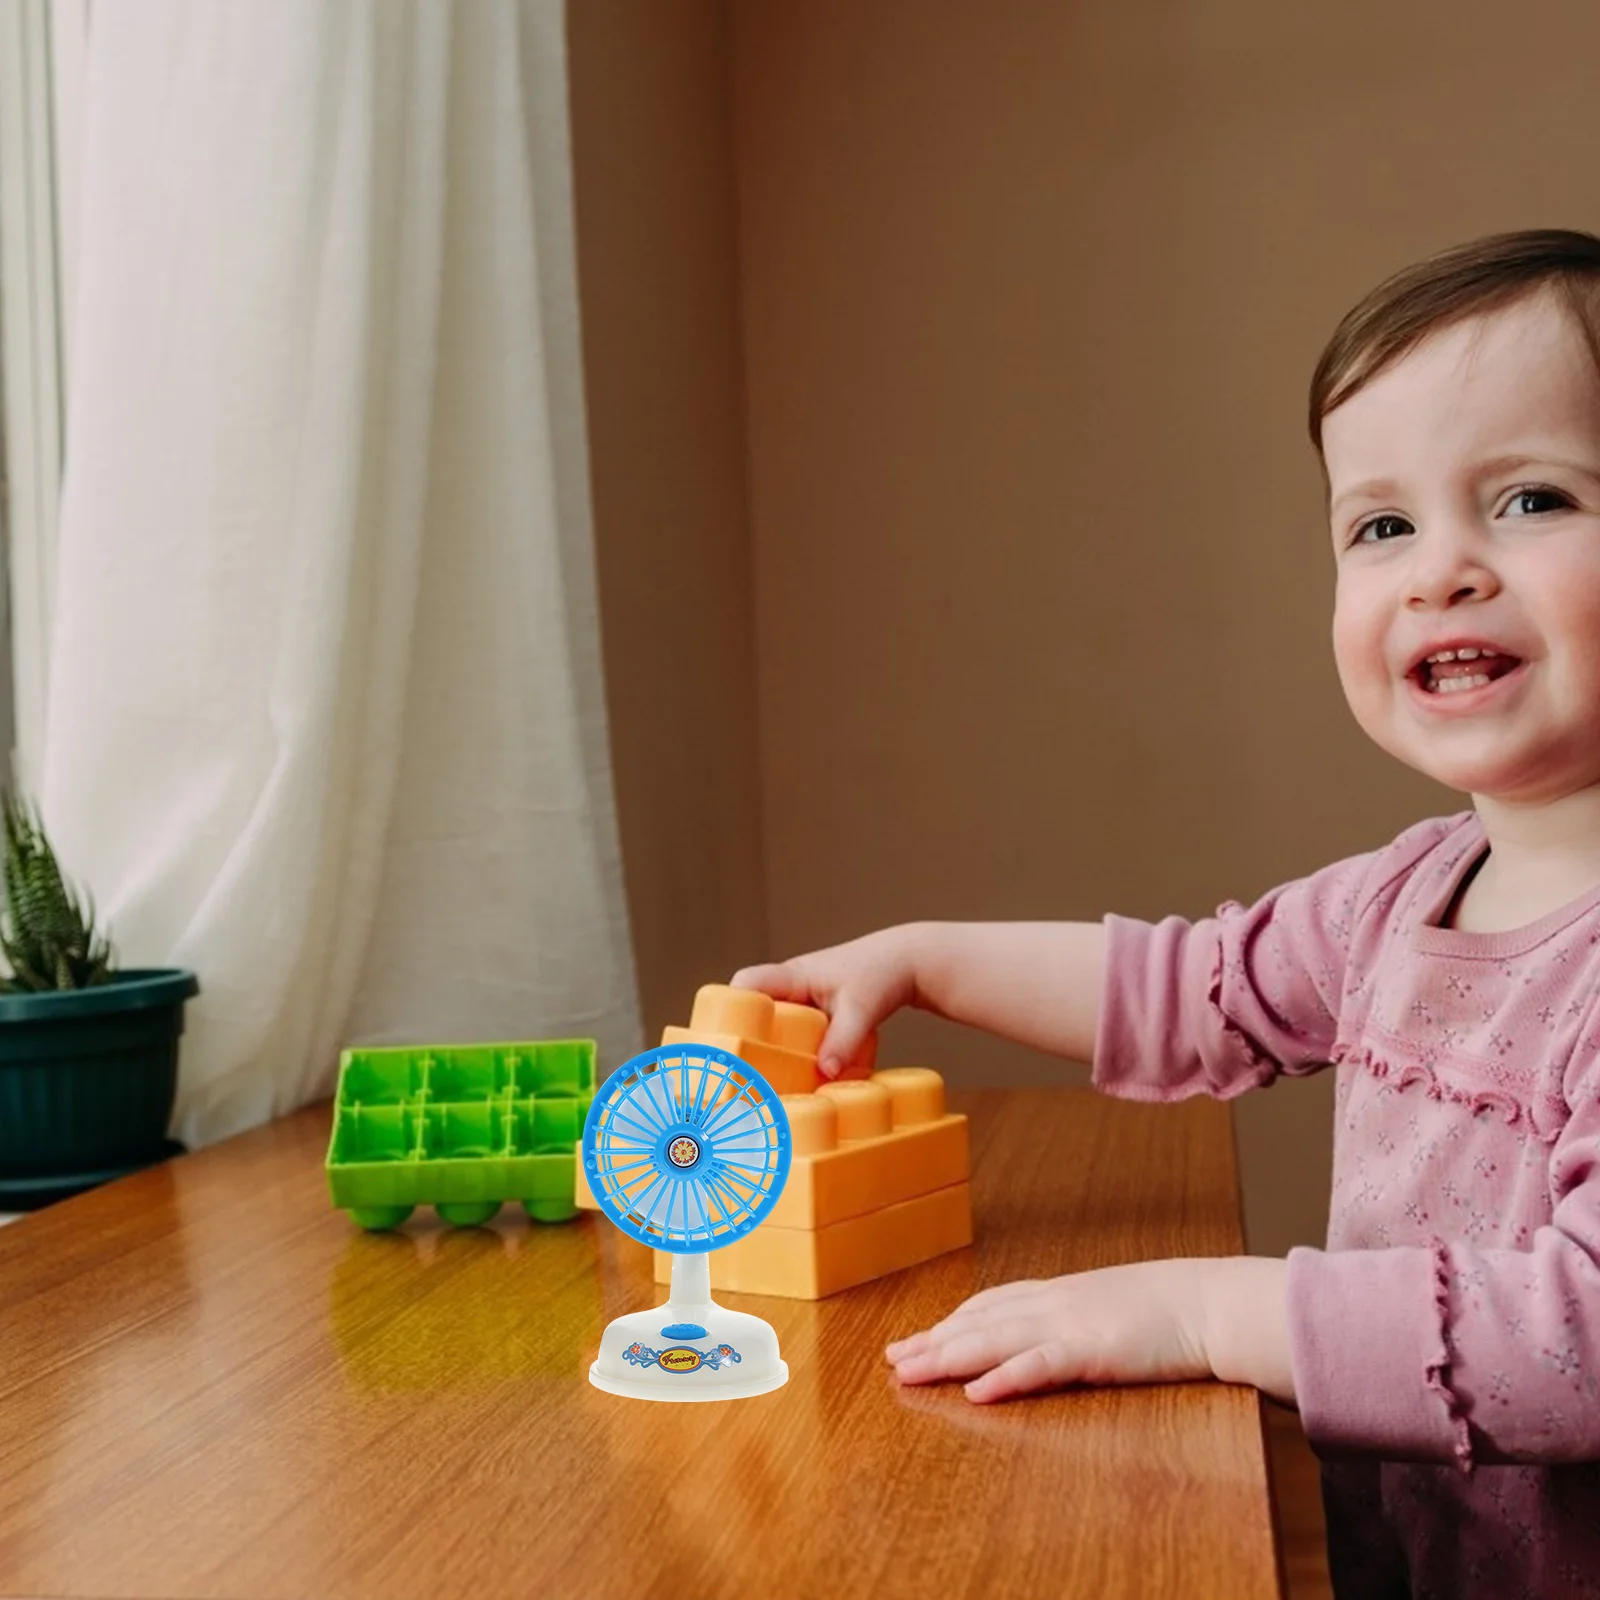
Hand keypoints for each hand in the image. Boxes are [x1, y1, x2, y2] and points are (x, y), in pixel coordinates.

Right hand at [732, 924, 924, 1078]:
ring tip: (758, 1080)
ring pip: (771, 1021)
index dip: (729, 1006)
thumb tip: (824, 1074)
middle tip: (737, 1070)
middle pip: (751, 1008)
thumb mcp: (862, 1010)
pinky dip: (788, 1048)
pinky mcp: (815, 1011)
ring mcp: (802, 998)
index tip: (723, 1037)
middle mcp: (791, 985)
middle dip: (741, 1035)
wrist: (905, 963)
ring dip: (766, 1045)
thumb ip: (843, 1041)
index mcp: (793, 976)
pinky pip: (791, 1029)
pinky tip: (792, 1075)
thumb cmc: (881, 975)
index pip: (746, 983)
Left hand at [885, 1256, 1294, 1404]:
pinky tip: (977, 1392)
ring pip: (995, 1340)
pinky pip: (1041, 1365)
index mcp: (1060, 1294)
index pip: (991, 1305)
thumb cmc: (1170, 1308)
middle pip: (980, 1323)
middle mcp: (1054, 1304)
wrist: (1212, 1302)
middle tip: (893, 1358)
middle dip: (932, 1341)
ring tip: (909, 1371)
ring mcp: (1071, 1325)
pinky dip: (1006, 1377)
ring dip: (948, 1357)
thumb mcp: (1110, 1306)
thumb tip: (1053, 1331)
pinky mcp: (1093, 1350)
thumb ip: (1077, 1316)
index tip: (917, 1336)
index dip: (951, 1321)